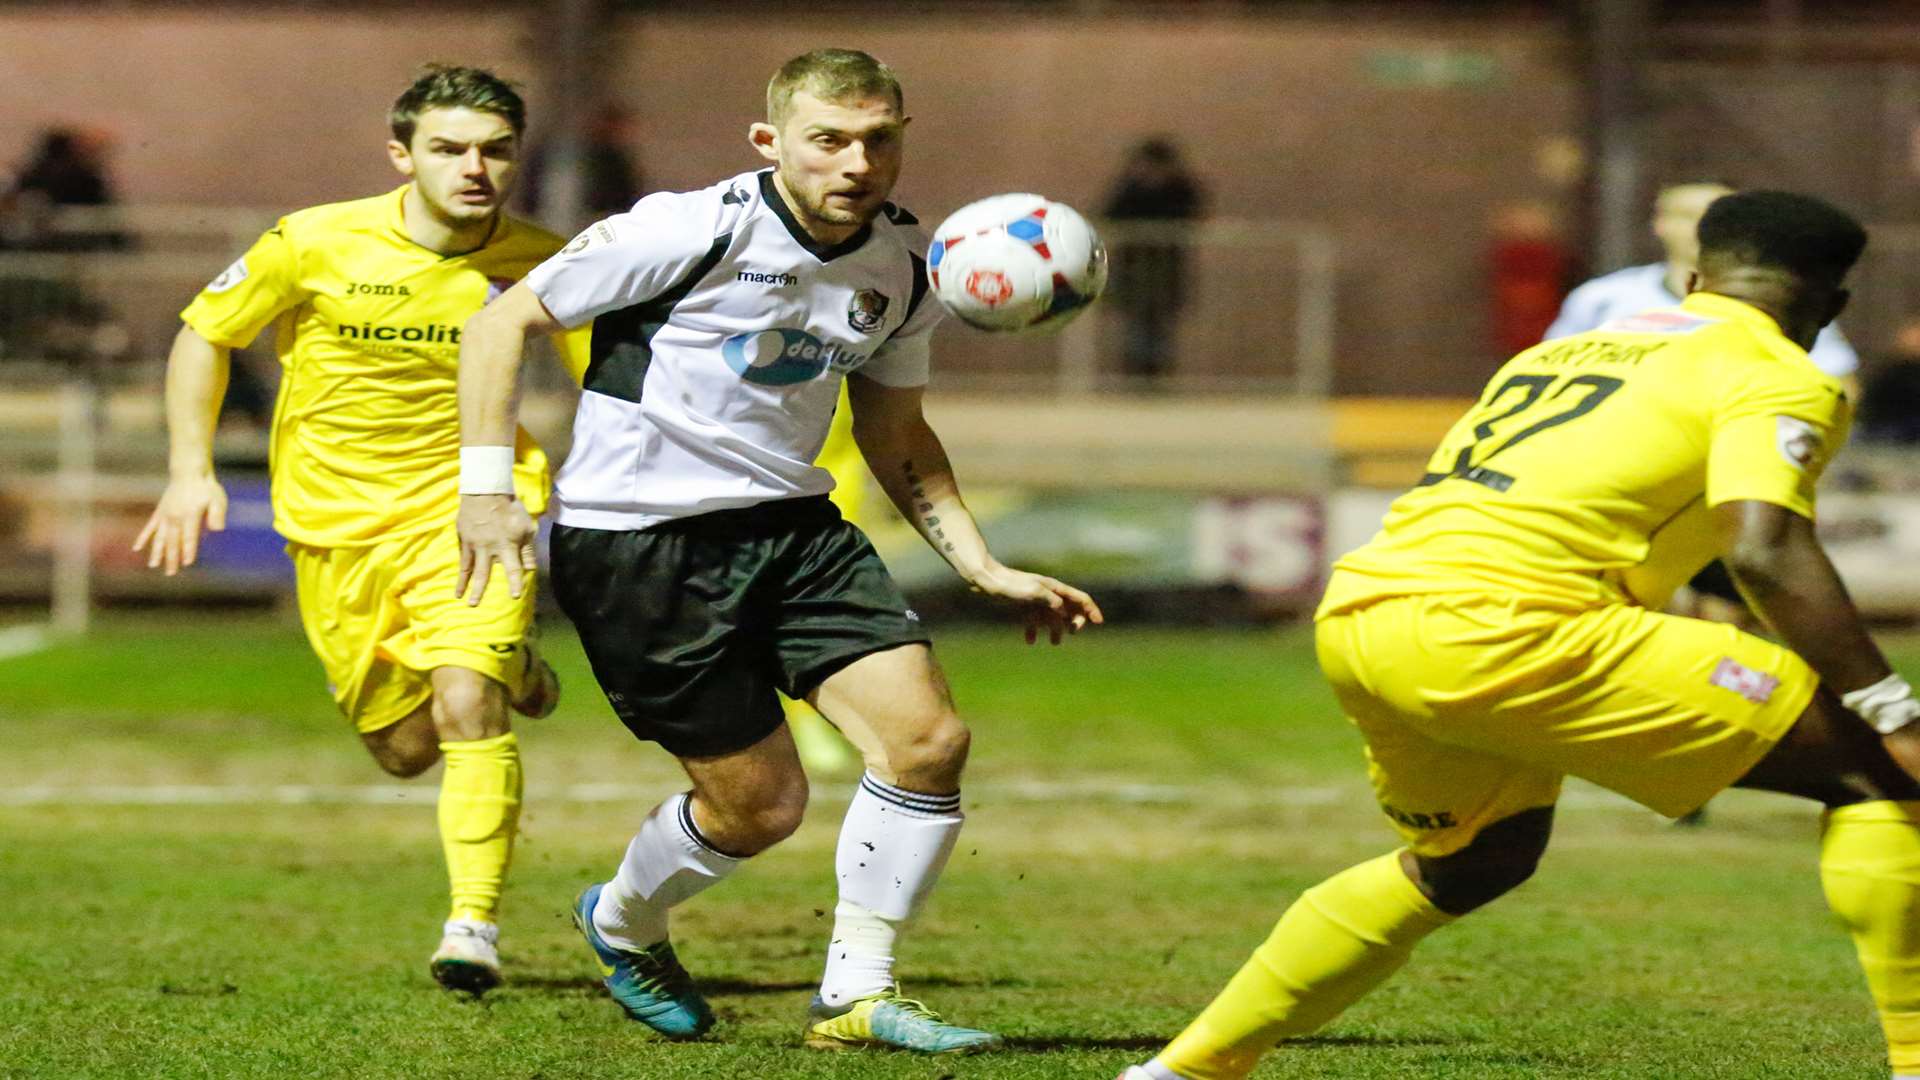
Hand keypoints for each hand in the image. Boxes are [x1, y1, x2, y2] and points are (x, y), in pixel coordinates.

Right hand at [132, 472, 226, 575]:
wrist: (189, 472)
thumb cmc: (206, 488)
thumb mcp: (217, 499)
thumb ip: (217, 515)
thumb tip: (217, 530)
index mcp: (190, 515)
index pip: (189, 536)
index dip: (188, 550)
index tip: (187, 563)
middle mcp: (175, 517)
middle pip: (173, 541)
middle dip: (172, 558)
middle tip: (170, 573)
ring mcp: (165, 515)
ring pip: (160, 537)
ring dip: (157, 552)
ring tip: (153, 566)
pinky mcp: (159, 512)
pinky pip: (149, 527)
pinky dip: (143, 537)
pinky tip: (137, 548)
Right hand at [457, 493, 536, 605]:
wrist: (485, 491)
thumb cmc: (510, 509)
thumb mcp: (525, 527)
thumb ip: (528, 550)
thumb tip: (532, 568)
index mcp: (506, 545)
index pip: (512, 568)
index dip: (514, 583)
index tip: (514, 597)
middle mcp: (488, 548)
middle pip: (483, 573)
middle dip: (479, 591)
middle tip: (474, 606)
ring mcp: (474, 544)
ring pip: (468, 568)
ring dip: (464, 584)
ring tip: (460, 598)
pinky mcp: (464, 539)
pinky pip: (462, 558)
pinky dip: (460, 570)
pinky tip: (458, 579)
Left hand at [968, 564, 1103, 644]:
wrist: (987, 580)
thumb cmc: (1010, 584)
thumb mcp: (1032, 591)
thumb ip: (1050, 600)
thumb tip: (1064, 610)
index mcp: (1054, 588)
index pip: (1079, 598)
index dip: (1091, 609)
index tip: (1098, 623)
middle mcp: (1048, 594)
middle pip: (1069, 608)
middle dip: (1074, 621)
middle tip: (1071, 633)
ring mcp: (1036, 600)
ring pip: (1052, 617)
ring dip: (1056, 629)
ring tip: (1054, 643)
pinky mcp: (1023, 606)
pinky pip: (1034, 620)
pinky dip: (1033, 631)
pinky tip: (1029, 641)